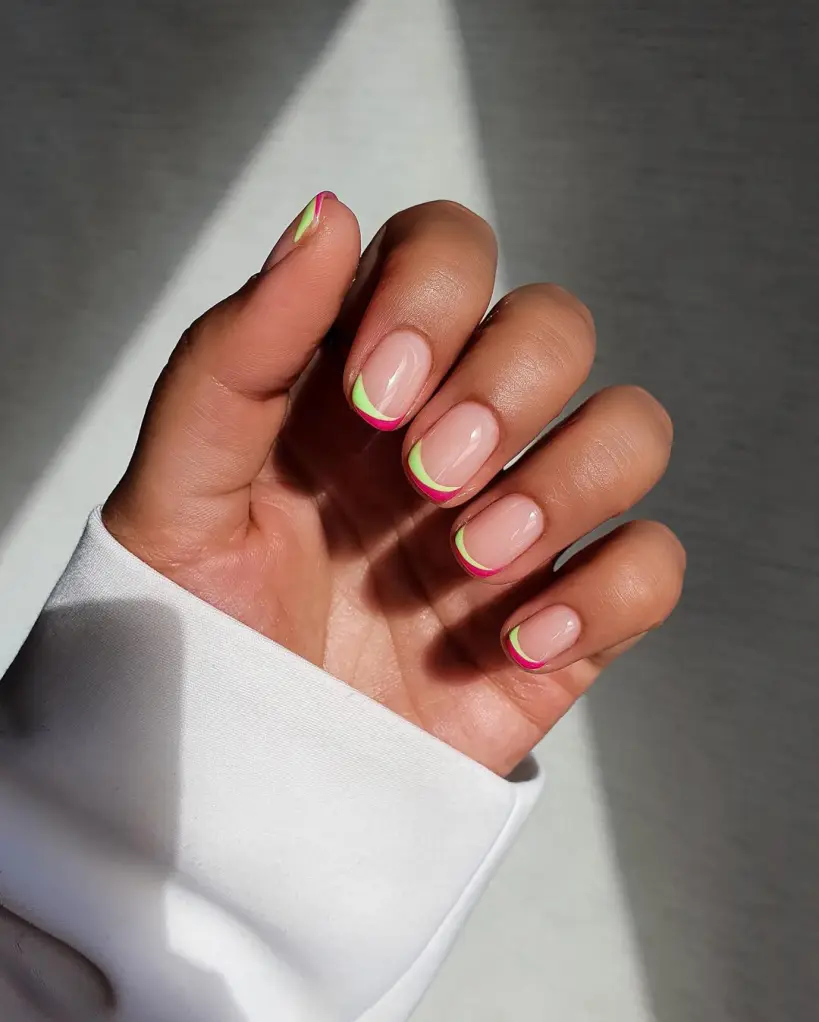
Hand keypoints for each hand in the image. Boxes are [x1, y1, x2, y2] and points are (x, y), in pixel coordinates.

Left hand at [104, 196, 684, 774]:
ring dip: (567, 480)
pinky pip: (650, 566)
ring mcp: (519, 522)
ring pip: (628, 429)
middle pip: (556, 326)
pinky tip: (516, 643)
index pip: (449, 252)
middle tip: (427, 476)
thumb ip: (237, 353)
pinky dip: (605, 592)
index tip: (372, 393)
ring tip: (470, 559)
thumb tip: (324, 218)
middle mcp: (455, 432)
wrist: (237, 776)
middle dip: (506, 387)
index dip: (434, 294)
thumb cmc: (198, 627)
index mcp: (365, 379)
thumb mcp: (180, 489)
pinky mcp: (566, 615)